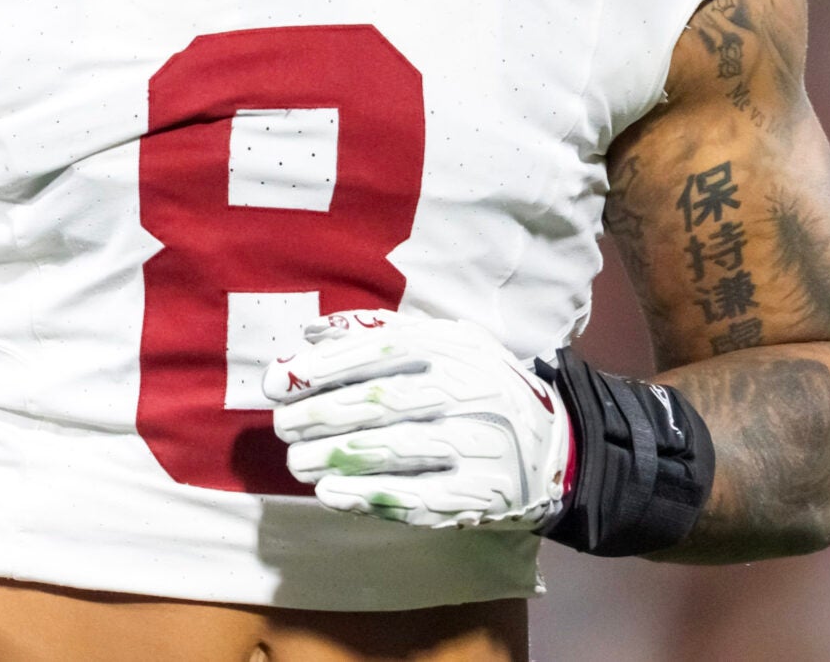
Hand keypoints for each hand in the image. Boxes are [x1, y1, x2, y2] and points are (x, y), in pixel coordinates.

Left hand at [264, 309, 569, 529]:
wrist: (551, 447)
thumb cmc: (480, 387)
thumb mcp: (445, 343)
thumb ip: (379, 332)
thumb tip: (310, 332)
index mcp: (454, 348)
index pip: (378, 352)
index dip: (322, 368)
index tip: (278, 383)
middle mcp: (467, 392)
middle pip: (379, 403)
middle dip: (319, 415)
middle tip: (282, 426)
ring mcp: (474, 446)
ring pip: (391, 451)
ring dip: (333, 458)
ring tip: (296, 461)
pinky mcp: (477, 495)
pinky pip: (414, 497)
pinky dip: (366, 496)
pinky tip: (331, 492)